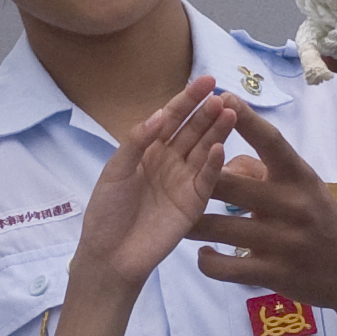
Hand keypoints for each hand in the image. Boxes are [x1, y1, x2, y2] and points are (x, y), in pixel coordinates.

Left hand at [68, 77, 233, 295]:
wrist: (110, 255)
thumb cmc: (107, 211)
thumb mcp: (115, 171)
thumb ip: (137, 141)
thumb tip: (162, 114)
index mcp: (149, 149)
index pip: (172, 118)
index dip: (188, 99)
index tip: (206, 80)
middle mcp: (170, 161)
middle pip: (193, 131)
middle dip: (207, 112)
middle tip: (223, 95)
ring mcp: (184, 181)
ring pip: (204, 151)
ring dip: (216, 132)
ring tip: (230, 113)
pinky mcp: (194, 203)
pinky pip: (207, 180)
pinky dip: (213, 164)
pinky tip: (220, 147)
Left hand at [191, 105, 336, 310]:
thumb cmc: (320, 218)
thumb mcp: (303, 187)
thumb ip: (265, 170)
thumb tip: (223, 158)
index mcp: (300, 178)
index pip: (271, 141)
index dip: (245, 118)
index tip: (221, 96)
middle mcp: (292, 205)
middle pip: (230, 185)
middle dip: (198, 179)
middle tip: (170, 171)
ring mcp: (282, 241)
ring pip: (218, 228)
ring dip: (192, 223)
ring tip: (179, 218)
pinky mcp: (273, 273)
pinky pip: (226, 267)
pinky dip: (208, 260)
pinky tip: (203, 253)